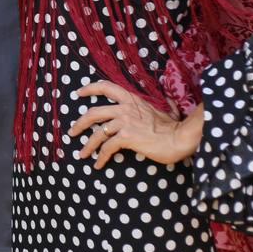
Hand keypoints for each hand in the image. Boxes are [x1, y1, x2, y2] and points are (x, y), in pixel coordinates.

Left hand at [67, 81, 203, 169]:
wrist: (180, 137)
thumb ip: (153, 106)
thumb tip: (166, 102)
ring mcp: (124, 122)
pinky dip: (100, 157)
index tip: (78, 93)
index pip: (106, 87)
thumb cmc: (173, 127)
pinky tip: (98, 165)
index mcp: (132, 100)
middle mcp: (125, 108)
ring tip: (82, 154)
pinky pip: (107, 148)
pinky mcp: (126, 137)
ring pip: (97, 133)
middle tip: (72, 132)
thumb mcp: (162, 109)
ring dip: (87, 145)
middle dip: (79, 123)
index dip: (90, 89)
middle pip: (93, 112)